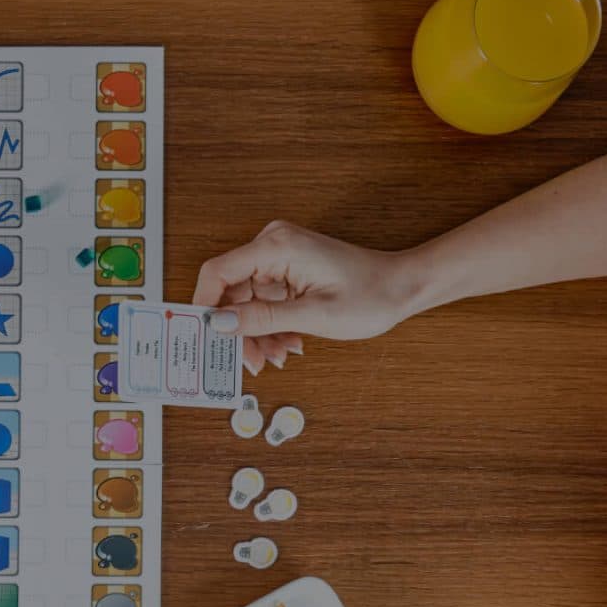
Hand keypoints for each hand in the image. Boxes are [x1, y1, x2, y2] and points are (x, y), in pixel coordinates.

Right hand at [191, 221, 429, 373]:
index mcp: (277, 246)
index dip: (204, 306)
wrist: (402, 287)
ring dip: (256, 333)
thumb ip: (262, 319)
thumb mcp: (313, 315)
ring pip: (245, 302)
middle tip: (250, 361)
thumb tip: (220, 324)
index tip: (205, 336)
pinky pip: (262, 303)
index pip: (217, 272)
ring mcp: (278, 258)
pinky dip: (269, 326)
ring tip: (276, 355)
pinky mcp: (285, 272)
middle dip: (238, 330)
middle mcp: (273, 246)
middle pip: (230, 292)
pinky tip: (286, 343)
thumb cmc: (371, 294)